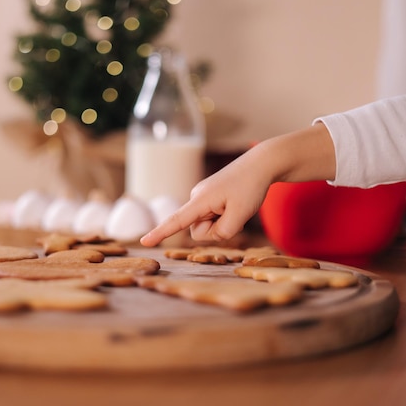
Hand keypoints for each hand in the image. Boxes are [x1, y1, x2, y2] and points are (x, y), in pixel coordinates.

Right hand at [140, 148, 269, 246]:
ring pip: (206, 225)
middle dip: (216, 230)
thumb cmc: (251, 187)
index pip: (176, 221)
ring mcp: (201, 197)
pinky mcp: (208, 197)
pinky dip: (224, 216)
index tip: (144, 242)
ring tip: (236, 205)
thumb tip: (209, 234)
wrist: (260, 164)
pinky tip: (234, 202)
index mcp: (200, 200)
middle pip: (199, 231)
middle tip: (236, 212)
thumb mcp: (241, 215)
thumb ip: (222, 232)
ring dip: (222, 222)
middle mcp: (196, 197)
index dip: (160, 233)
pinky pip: (212, 217)